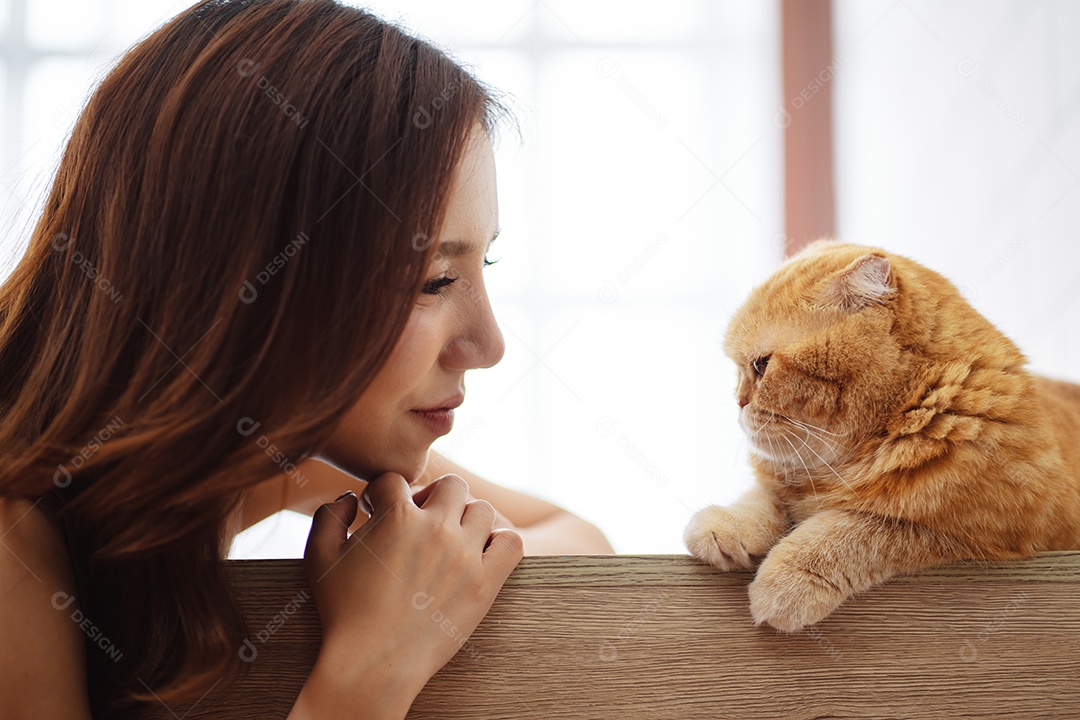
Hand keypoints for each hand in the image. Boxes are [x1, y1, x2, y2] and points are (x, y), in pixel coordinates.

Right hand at [295, 473, 522, 716]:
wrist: (373, 663)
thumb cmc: (343, 612)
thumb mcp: (319, 557)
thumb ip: (327, 516)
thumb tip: (349, 498)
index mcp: (396, 517)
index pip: (397, 480)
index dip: (383, 494)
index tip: (378, 513)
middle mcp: (435, 529)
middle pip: (451, 485)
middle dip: (433, 497)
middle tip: (420, 522)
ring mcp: (464, 555)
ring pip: (482, 510)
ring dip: (467, 519)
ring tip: (450, 539)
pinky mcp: (485, 583)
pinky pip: (511, 542)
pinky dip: (500, 541)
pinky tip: (480, 554)